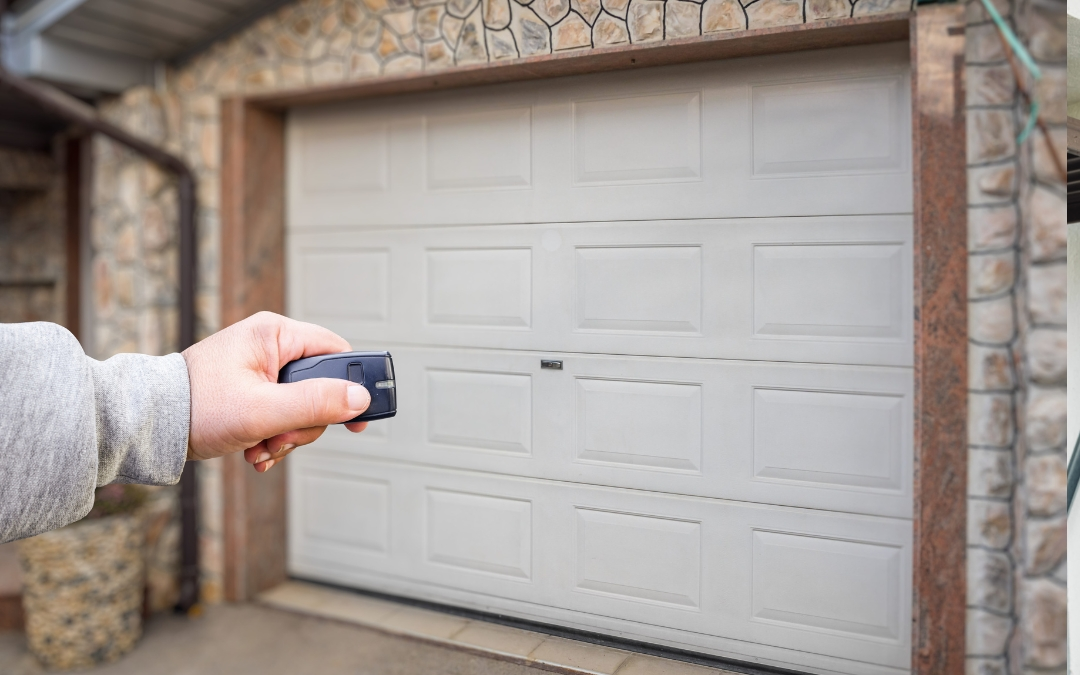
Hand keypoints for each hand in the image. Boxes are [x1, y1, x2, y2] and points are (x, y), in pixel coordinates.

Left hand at [182, 311, 369, 471]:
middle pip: (320, 386)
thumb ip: (315, 403)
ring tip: (262, 447)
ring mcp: (260, 368)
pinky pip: (282, 414)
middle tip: (282, 438)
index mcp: (274, 334)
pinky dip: (273, 436)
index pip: (336, 352)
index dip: (352, 385)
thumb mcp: (263, 410)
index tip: (358, 419)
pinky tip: (255, 449)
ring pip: (302, 406)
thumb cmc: (195, 407)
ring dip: (288, 435)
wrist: (148, 426)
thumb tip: (360, 399)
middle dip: (305, 422)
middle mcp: (270, 345)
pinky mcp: (251, 389)